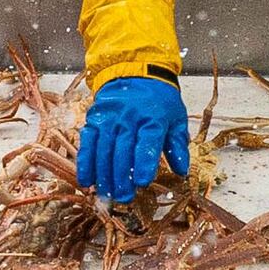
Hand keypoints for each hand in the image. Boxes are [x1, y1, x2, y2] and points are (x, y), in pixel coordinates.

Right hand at [76, 75, 191, 202]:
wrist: (135, 72)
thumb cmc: (158, 100)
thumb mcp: (176, 118)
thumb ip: (177, 145)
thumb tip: (183, 171)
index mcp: (153, 117)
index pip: (148, 141)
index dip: (144, 162)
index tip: (142, 182)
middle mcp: (129, 117)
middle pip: (123, 149)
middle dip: (122, 176)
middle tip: (124, 198)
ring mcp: (109, 118)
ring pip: (103, 149)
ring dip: (103, 175)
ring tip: (106, 195)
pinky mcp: (94, 119)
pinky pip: (88, 143)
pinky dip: (85, 163)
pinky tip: (86, 181)